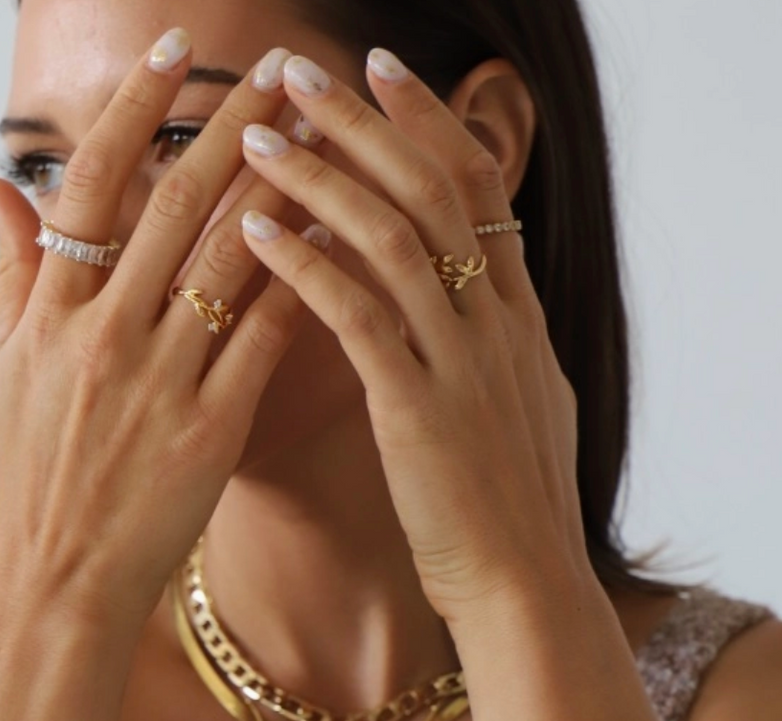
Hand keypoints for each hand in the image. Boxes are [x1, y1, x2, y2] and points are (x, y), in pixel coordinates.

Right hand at [0, 32, 322, 638]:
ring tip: (322, 131)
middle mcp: (103, 339)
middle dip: (234, 122)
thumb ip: (9, 274)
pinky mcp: (212, 431)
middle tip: (281, 66)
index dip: (136, 109)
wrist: (62, 582)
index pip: (91, 186)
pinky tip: (339, 237)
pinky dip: (302, 280)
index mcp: (48, 318)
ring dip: (282, 185)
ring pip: (231, 259)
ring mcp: (160, 385)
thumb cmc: (31, 477)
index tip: (179, 53)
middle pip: (174, 204)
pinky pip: (265, 337)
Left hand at [235, 49, 592, 628]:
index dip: (427, 121)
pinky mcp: (419, 409)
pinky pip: (357, 316)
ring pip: (393, 237)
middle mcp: (497, 323)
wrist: (525, 589)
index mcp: (519, 319)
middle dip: (365, 121)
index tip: (380, 71)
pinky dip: (305, 265)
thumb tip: (484, 310)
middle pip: (433, 189)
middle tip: (301, 70)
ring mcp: (462, 362)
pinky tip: (256, 234)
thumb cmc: (507, 516)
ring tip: (260, 135)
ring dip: (322, 177)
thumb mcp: (520, 413)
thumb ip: (496, 350)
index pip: (476, 189)